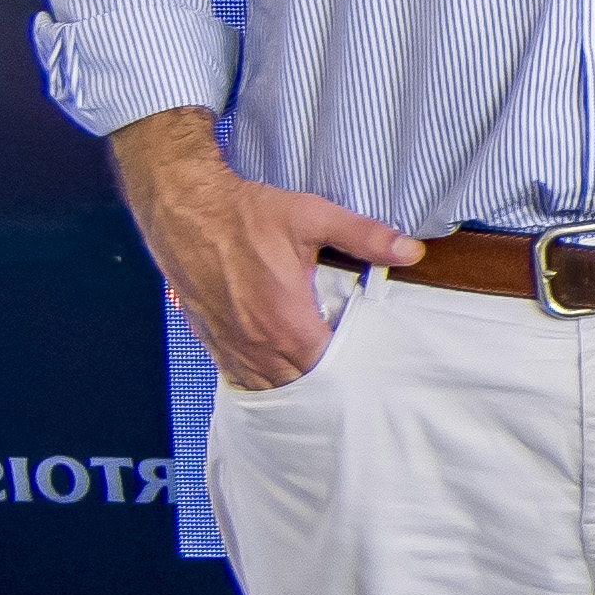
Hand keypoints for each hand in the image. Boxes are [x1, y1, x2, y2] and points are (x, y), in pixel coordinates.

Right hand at [111, 111, 423, 388]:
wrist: (185, 209)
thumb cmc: (245, 214)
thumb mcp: (312, 218)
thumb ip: (364, 237)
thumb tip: (410, 250)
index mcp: (285, 321)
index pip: (328, 369)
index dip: (349, 367)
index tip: (364, 357)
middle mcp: (255, 342)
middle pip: (299, 384)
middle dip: (323, 380)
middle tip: (345, 367)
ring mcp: (229, 344)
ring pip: (267, 386)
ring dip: (291, 383)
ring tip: (315, 373)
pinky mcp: (210, 337)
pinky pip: (238, 375)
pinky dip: (260, 376)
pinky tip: (275, 366)